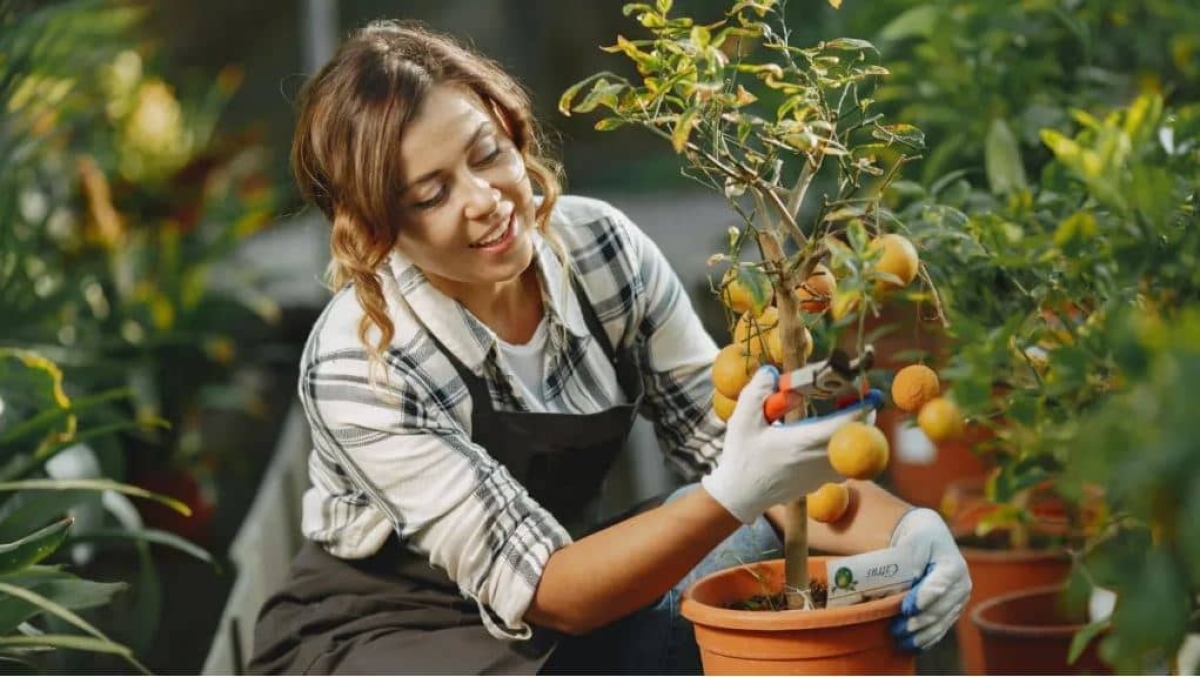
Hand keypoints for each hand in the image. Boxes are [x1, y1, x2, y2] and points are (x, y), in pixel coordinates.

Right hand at [703, 365, 882, 523]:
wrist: (741, 495)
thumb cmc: (742, 458)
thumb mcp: (742, 420)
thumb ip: (758, 392)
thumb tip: (772, 371)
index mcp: (805, 441)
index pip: (848, 423)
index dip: (862, 405)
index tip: (866, 390)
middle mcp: (820, 460)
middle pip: (860, 435)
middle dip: (862, 414)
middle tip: (853, 397)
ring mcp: (824, 474)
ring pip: (855, 449)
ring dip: (854, 430)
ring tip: (842, 412)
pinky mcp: (821, 482)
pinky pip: (845, 461)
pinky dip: (844, 446)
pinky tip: (827, 435)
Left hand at [889, 507, 971, 651]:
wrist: (931, 535)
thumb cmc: (920, 537)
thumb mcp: (914, 541)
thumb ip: (911, 562)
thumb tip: (904, 587)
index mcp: (953, 566)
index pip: (939, 586)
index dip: (923, 599)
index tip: (907, 609)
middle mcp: (961, 585)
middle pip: (939, 609)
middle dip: (917, 622)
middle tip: (896, 629)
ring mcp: (959, 599)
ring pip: (940, 622)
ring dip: (920, 634)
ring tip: (899, 641)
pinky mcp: (953, 609)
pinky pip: (941, 627)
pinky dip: (927, 637)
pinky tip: (912, 646)